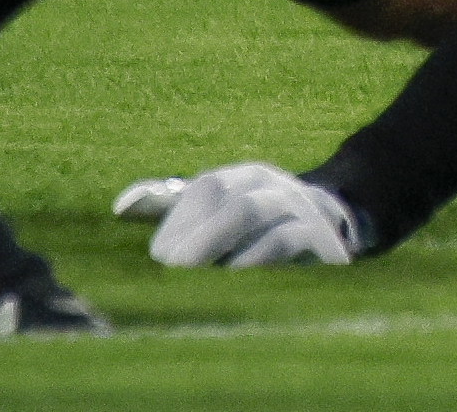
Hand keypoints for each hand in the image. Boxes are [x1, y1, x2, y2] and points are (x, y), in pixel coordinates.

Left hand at [146, 162, 369, 268]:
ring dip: (215, 244)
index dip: (178, 220)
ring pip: (250, 212)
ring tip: (190, 274)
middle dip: (193, 236)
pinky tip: (234, 280)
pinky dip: (254, 258)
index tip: (157, 257)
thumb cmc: (263, 234)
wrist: (336, 234)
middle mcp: (272, 185)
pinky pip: (285, 239)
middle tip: (169, 271)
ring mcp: (298, 207)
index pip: (206, 188)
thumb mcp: (225, 215)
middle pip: (226, 198)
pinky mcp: (321, 238)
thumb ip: (177, 210)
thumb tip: (120, 206)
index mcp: (245, 177)